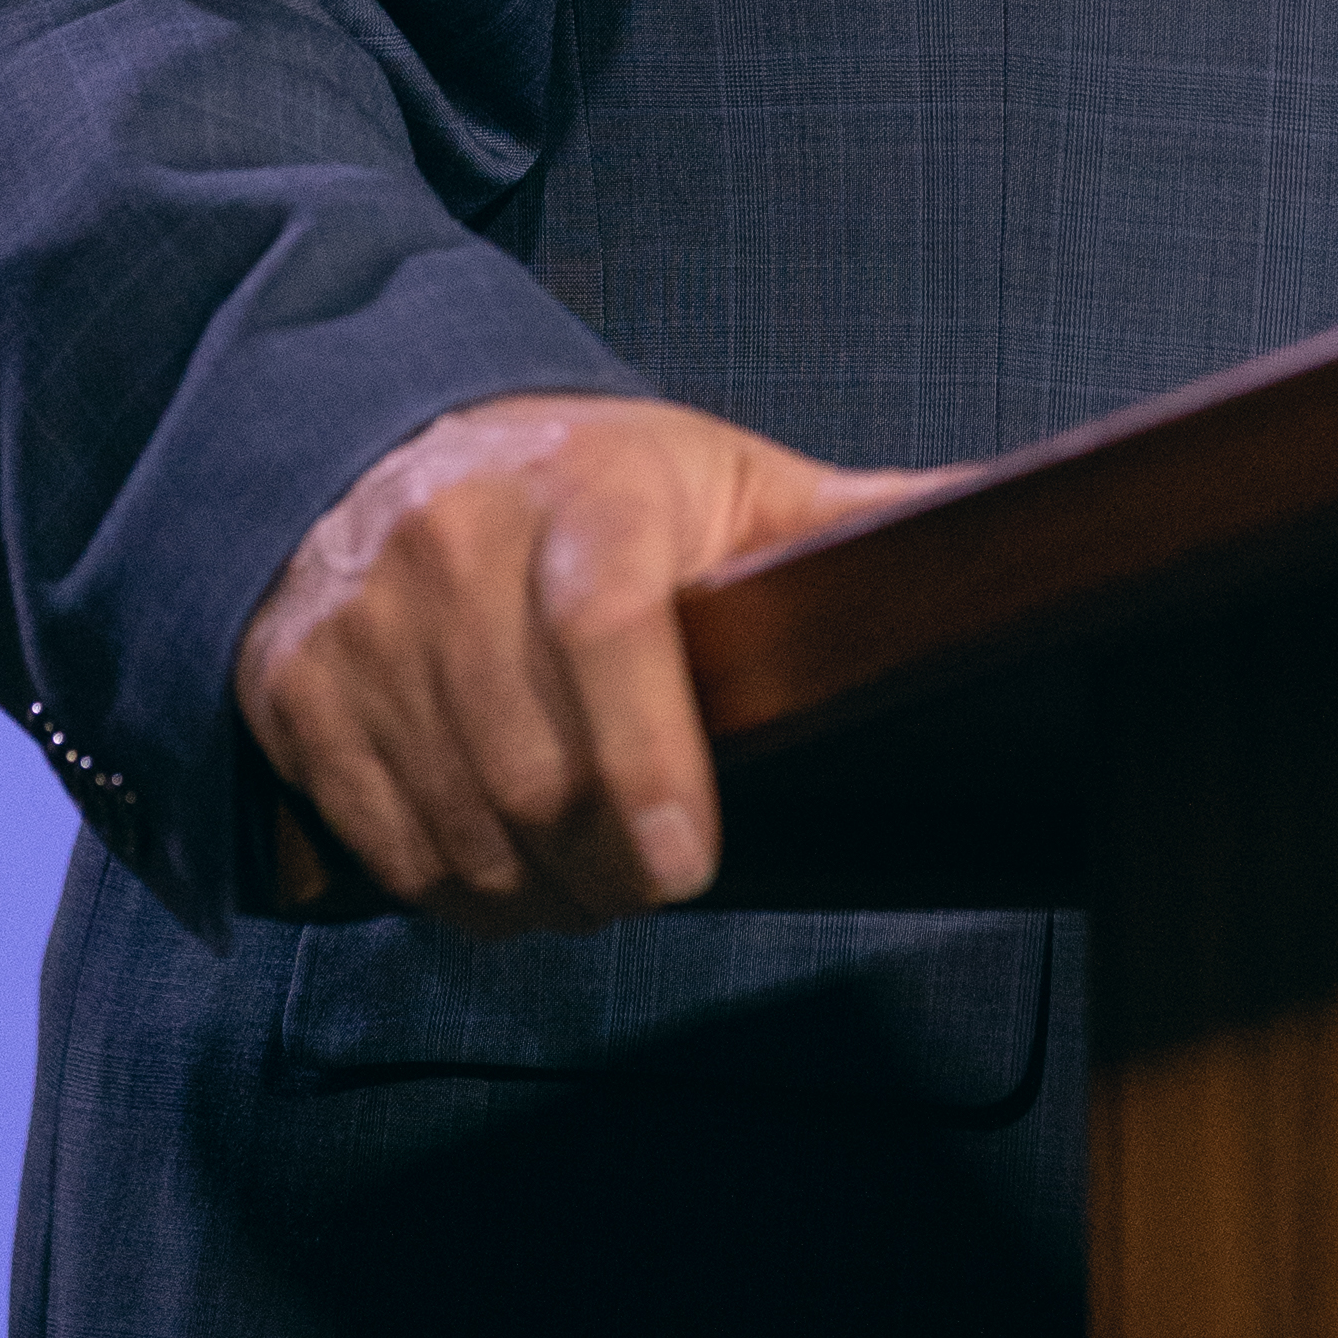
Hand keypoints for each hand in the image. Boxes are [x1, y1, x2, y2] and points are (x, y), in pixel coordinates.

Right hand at [236, 390, 936, 938]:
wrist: (380, 442)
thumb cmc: (595, 485)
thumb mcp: (734, 482)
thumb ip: (868, 526)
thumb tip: (1045, 533)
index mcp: (585, 488)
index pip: (605, 627)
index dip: (646, 763)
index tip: (686, 862)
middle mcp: (455, 541)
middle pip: (533, 770)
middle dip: (607, 868)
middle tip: (655, 879)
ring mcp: (362, 619)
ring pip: (456, 828)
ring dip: (534, 895)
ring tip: (584, 877)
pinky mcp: (291, 686)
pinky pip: (378, 847)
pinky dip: (451, 891)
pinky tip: (500, 866)